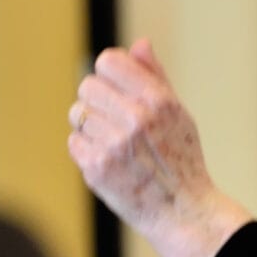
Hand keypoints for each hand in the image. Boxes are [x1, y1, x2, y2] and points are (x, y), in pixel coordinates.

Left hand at [67, 39, 252, 256]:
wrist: (182, 211)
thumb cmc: (182, 161)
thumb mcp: (178, 114)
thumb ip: (155, 77)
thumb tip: (139, 44)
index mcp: (158, 100)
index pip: (109, 61)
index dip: (109, 73)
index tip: (116, 89)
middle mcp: (135, 119)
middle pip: (88, 86)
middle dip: (97, 100)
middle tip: (114, 120)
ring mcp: (113, 144)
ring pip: (78, 114)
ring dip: (91, 125)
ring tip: (113, 143)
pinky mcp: (96, 168)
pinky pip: (74, 142)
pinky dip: (87, 150)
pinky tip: (108, 161)